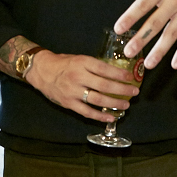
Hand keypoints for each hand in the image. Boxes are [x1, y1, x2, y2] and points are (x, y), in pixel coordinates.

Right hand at [25, 50, 140, 122]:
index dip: (120, 74)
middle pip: (104, 86)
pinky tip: (111, 117)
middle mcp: (78, 77)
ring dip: (114, 104)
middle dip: (122, 90)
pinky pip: (87, 112)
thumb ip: (95, 66)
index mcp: (82, 63)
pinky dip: (100, 116)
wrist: (42, 71)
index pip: (105, 69)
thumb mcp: (80, 59)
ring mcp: (73, 92)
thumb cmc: (64, 64)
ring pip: (98, 100)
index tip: (131, 77)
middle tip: (134, 92)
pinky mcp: (69, 104)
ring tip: (126, 105)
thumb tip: (117, 73)